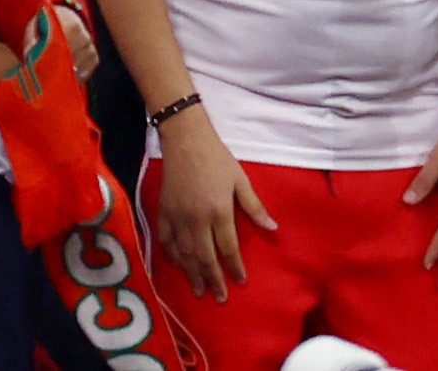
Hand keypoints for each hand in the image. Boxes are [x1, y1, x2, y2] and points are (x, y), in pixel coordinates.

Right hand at [153, 109, 272, 295]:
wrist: (185, 138)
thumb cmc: (217, 158)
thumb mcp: (241, 180)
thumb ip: (255, 207)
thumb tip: (273, 229)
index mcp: (218, 211)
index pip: (227, 248)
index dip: (234, 267)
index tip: (240, 281)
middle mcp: (196, 219)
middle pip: (205, 257)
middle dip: (213, 279)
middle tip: (219, 298)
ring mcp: (177, 216)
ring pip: (184, 253)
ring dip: (192, 274)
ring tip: (198, 291)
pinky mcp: (164, 210)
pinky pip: (166, 239)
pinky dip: (172, 255)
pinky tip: (178, 265)